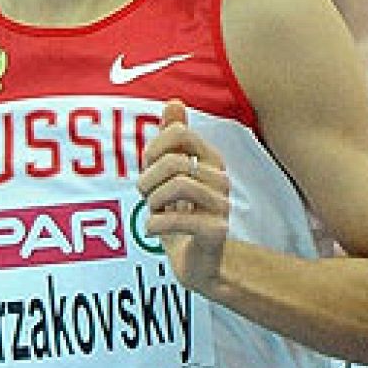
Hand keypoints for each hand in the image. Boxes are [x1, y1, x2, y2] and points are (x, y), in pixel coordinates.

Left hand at [137, 99, 230, 296]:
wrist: (199, 265)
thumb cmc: (182, 217)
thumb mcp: (170, 176)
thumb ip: (171, 140)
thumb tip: (174, 102)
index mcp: (211, 161)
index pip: (178, 133)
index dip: (153, 150)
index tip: (149, 171)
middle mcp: (220, 179)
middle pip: (173, 161)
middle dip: (148, 180)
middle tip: (146, 198)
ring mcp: (220, 206)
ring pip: (176, 186)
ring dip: (153, 203)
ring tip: (155, 213)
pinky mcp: (215, 232)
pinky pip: (176, 219)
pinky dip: (154, 225)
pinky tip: (154, 230)